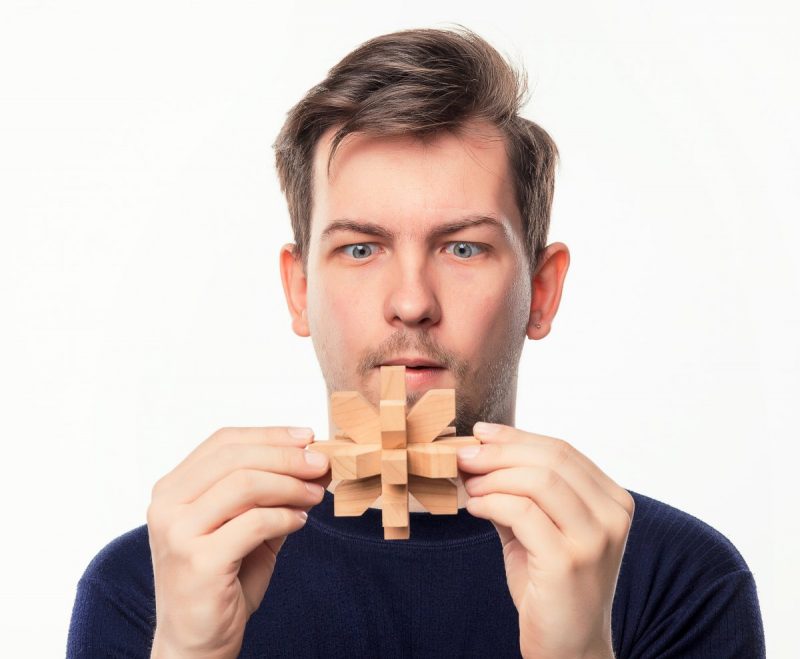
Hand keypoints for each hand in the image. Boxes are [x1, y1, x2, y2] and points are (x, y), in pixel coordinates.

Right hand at [146, 427, 330, 658]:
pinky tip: (300, 523)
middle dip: (286, 456)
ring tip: (315, 496)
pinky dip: (285, 518)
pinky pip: (254, 523)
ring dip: (290, 485)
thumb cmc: (224, 580)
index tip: (308, 437)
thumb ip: (272, 494)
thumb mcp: (249, 526)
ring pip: (244, 484)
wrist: (197, 642)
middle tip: (321, 465)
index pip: (223, 442)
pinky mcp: (197, 561)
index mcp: (173, 489)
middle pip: (235, 457)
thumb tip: (314, 462)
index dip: (269, 434)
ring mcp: (177, 533)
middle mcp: (167, 505)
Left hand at [457, 423, 633, 658]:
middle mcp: (613, 515)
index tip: (480, 433)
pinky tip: (473, 507)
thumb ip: (519, 491)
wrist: (568, 646)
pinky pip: (522, 512)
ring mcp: (595, 539)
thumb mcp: (539, 528)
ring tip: (468, 485)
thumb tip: (479, 453)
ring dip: (493, 476)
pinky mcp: (569, 561)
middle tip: (463, 456)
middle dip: (499, 451)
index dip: (516, 437)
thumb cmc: (551, 585)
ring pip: (538, 480)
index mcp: (613, 500)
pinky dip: (491, 501)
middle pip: (550, 458)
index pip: (561, 450)